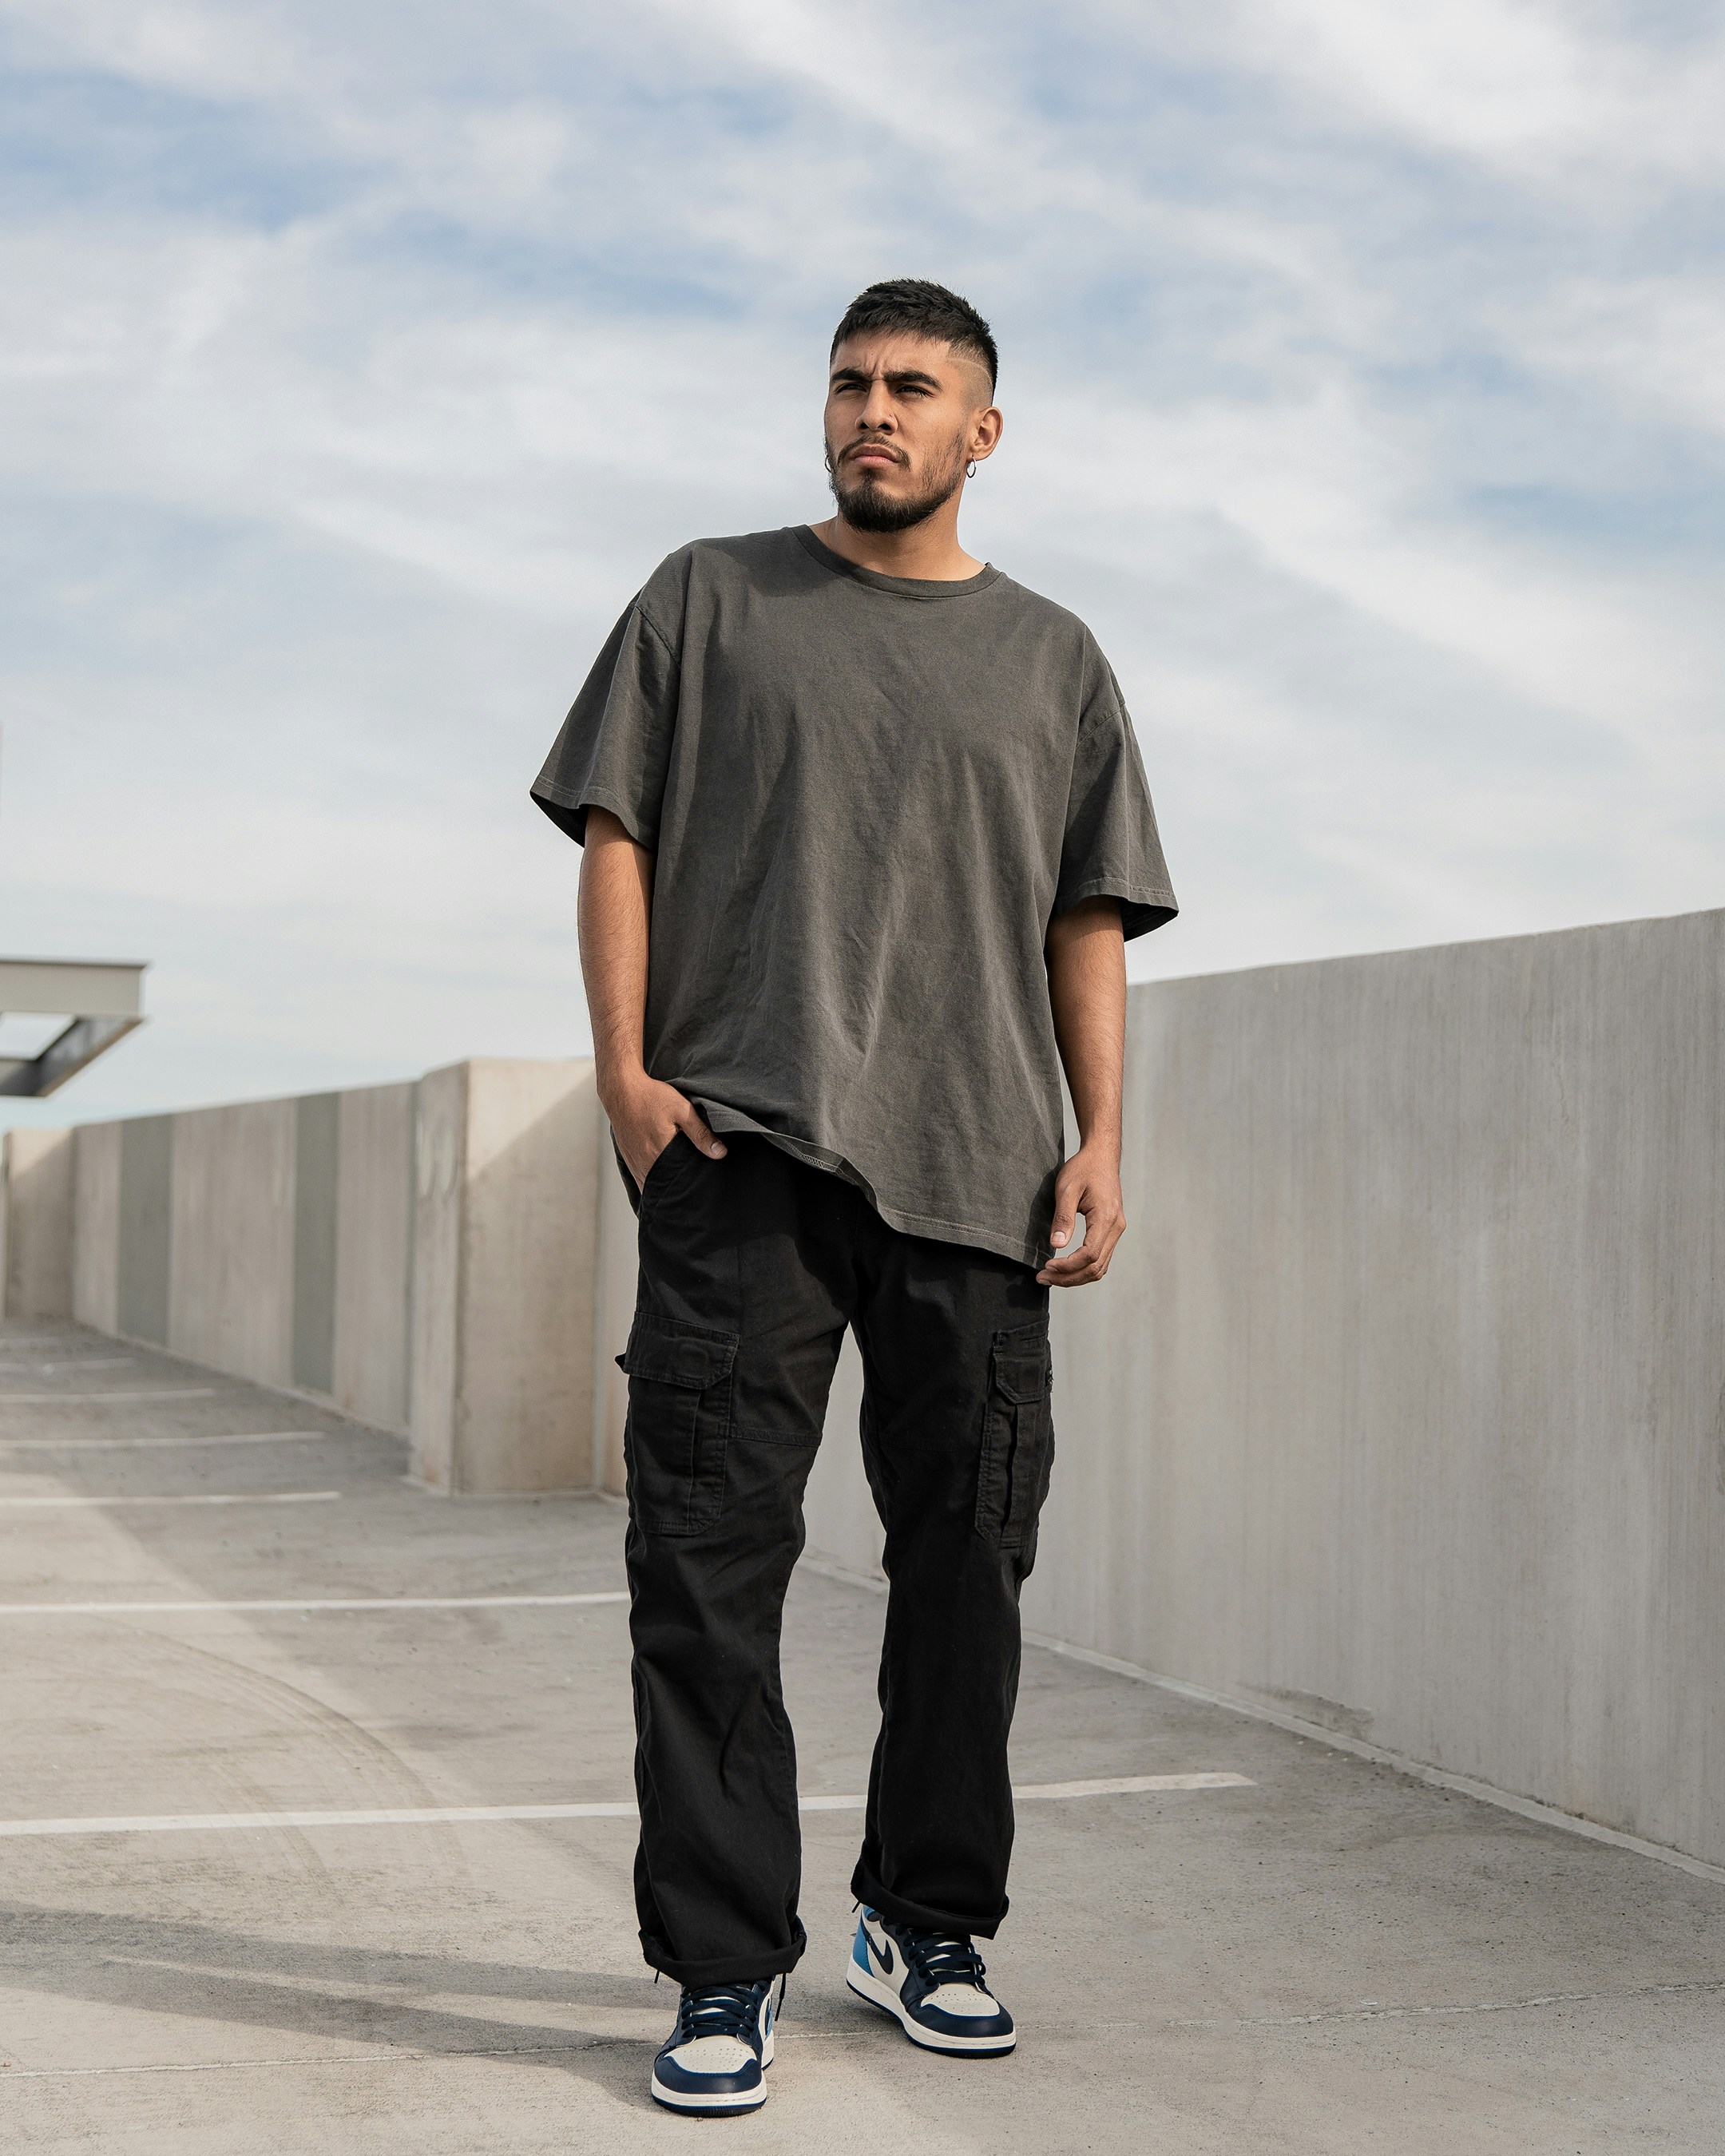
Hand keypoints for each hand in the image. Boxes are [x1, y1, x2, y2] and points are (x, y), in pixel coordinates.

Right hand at [603, 1070, 726, 1188]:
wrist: (621, 1090)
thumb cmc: (650, 1097)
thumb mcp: (682, 1110)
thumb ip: (701, 1134)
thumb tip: (720, 1153)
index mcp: (660, 1154)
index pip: (680, 1183)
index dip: (691, 1187)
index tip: (702, 1185)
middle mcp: (645, 1164)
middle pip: (666, 1188)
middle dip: (679, 1189)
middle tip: (694, 1185)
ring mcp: (635, 1164)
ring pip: (652, 1187)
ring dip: (665, 1187)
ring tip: (680, 1183)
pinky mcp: (629, 1161)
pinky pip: (642, 1181)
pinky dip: (653, 1182)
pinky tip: (664, 1177)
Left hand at [1035, 1143, 1124, 1286]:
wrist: (1101, 1156)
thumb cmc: (1083, 1168)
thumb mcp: (1067, 1189)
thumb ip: (1063, 1218)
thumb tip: (1057, 1245)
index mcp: (1106, 1218)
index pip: (1090, 1255)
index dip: (1067, 1266)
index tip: (1046, 1266)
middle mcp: (1116, 1228)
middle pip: (1096, 1267)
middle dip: (1068, 1278)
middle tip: (1042, 1278)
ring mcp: (1116, 1230)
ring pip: (1100, 1267)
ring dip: (1076, 1277)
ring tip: (1051, 1277)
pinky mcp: (1112, 1230)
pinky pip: (1101, 1258)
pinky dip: (1084, 1268)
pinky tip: (1065, 1268)